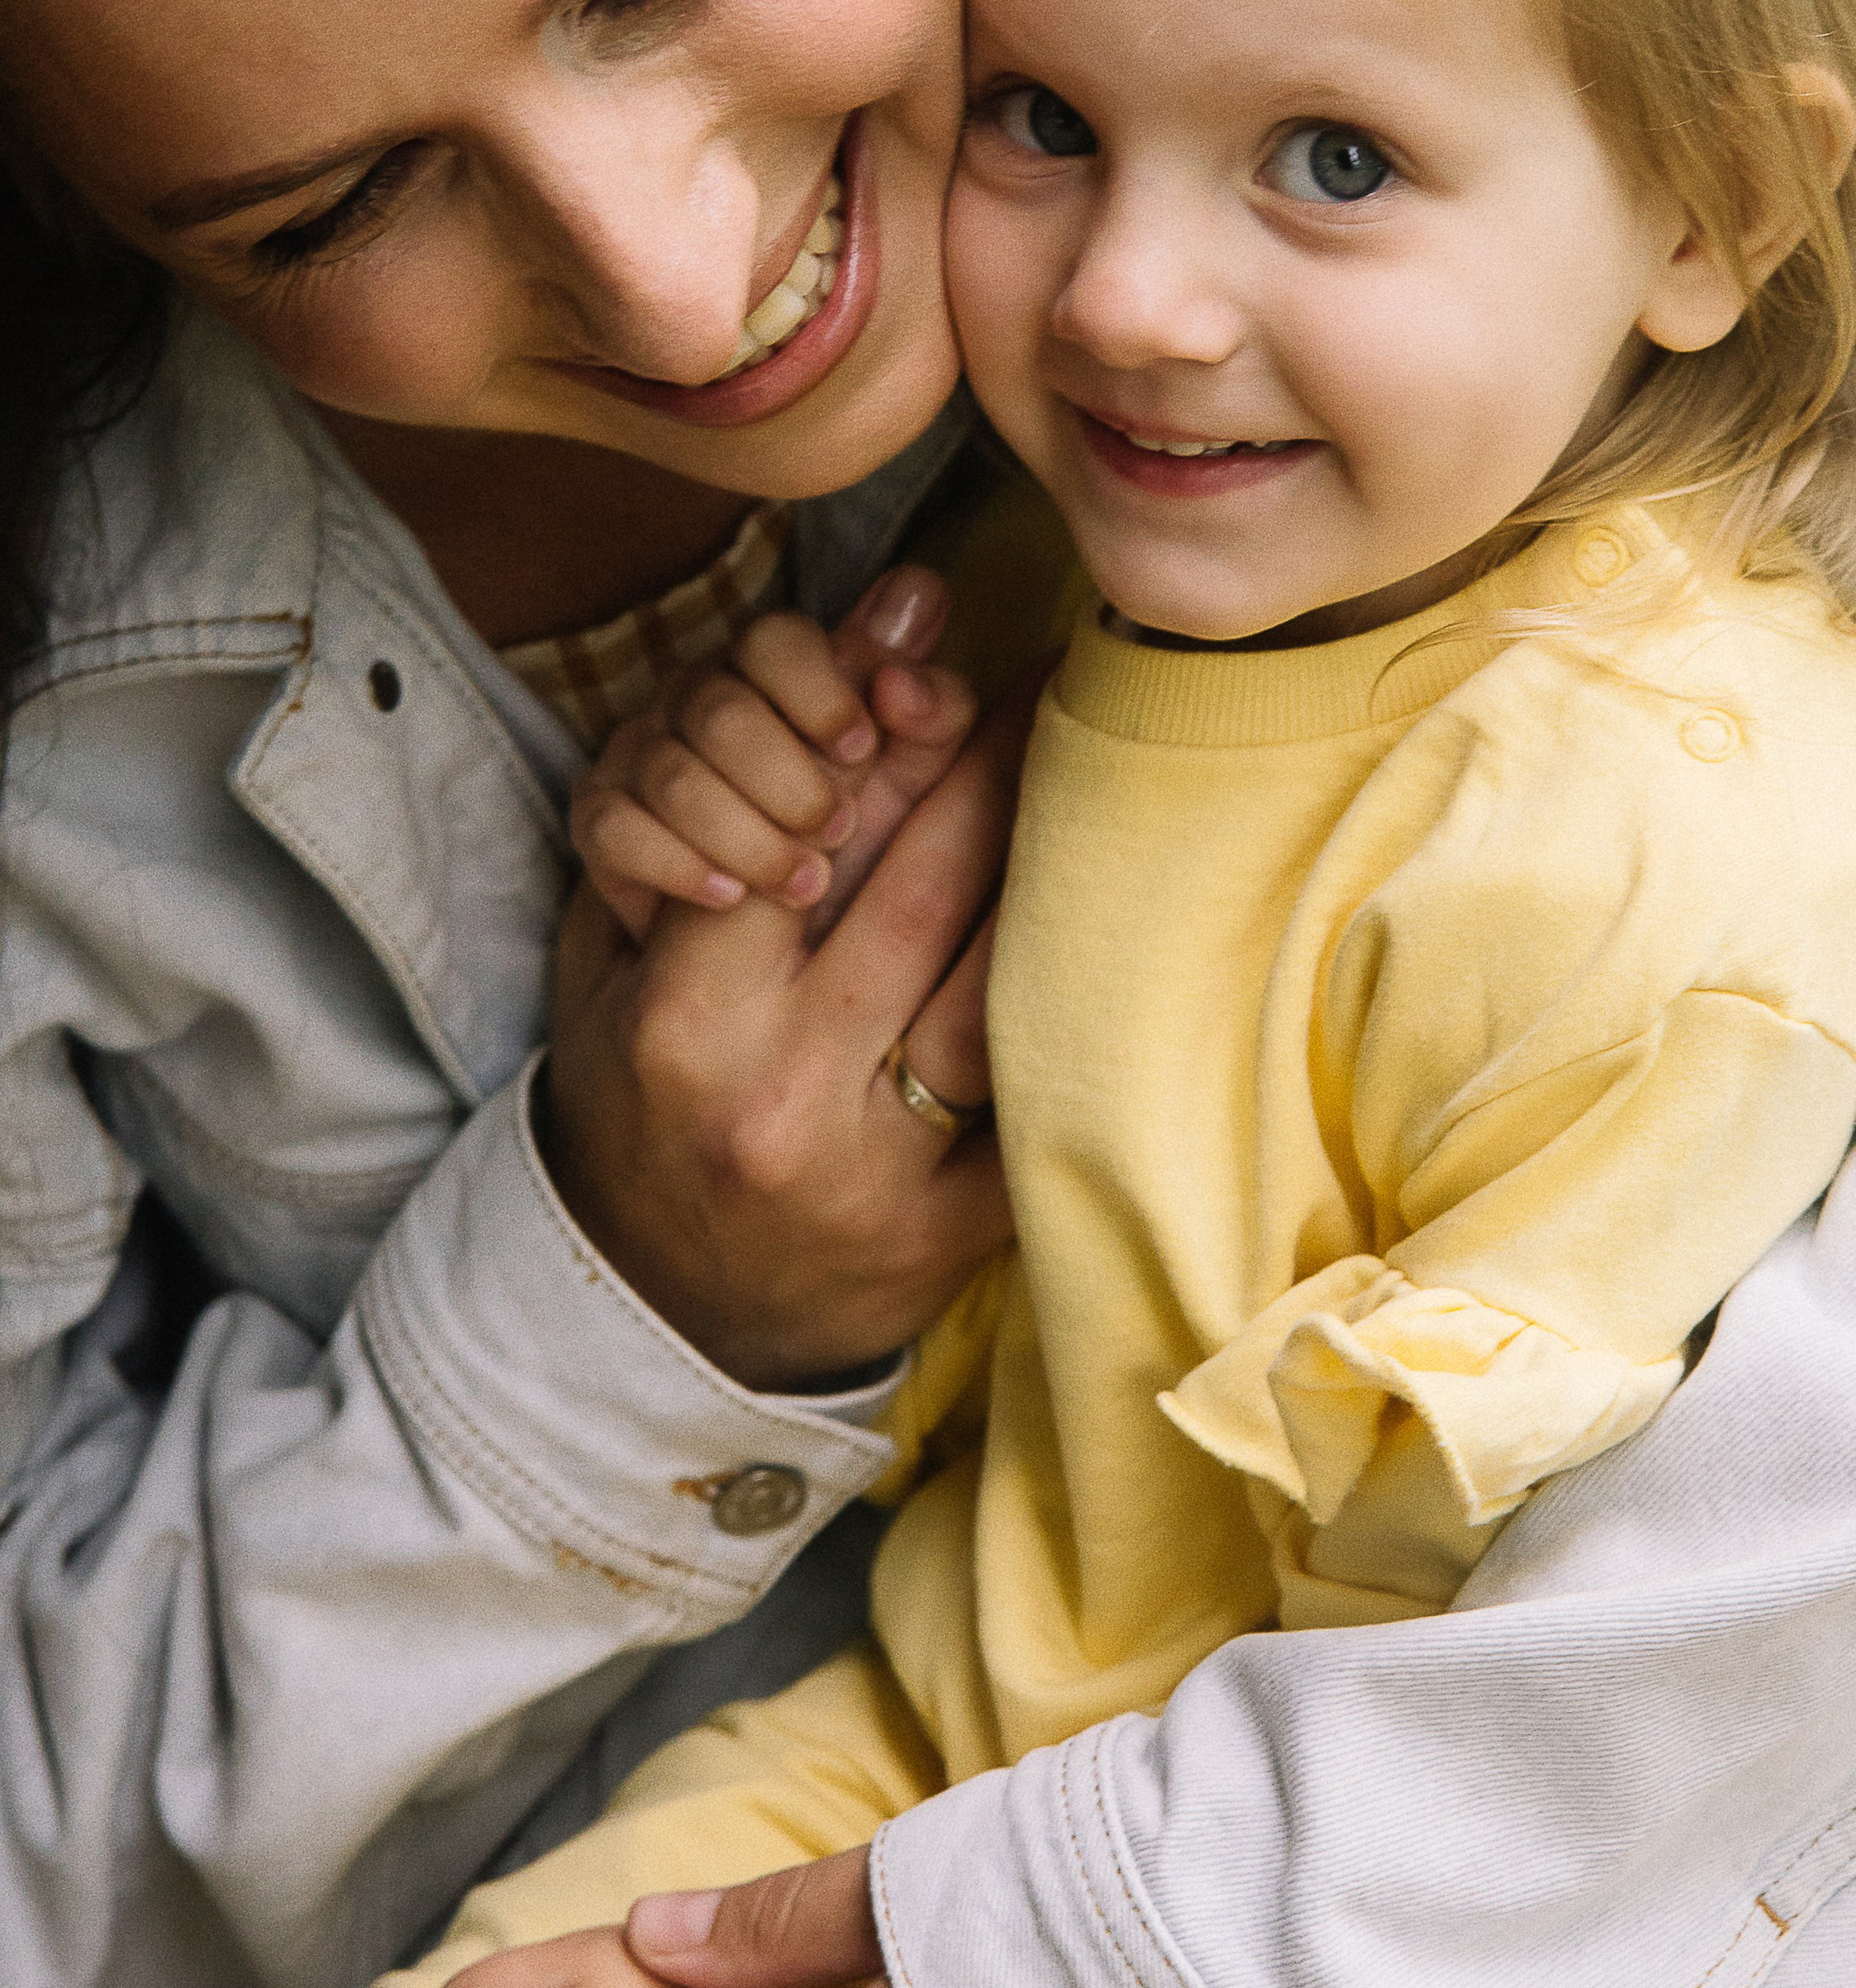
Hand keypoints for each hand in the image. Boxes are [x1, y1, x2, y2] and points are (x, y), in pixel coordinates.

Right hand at [542, 652, 1031, 1387]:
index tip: (934, 675)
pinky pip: (1033, 1089)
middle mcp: (782, 1095)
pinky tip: (1109, 919)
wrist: (656, 1312)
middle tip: (1043, 689)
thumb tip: (800, 675)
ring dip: (1050, 863)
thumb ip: (683, 818)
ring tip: (1092, 778)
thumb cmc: (640, 1098)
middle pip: (921, 891)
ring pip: (993, 980)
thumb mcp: (613, 968)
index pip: (803, 838)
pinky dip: (1071, 998)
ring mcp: (877, 1172)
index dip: (881, 745)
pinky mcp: (953, 1233)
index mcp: (686, 1023)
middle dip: (987, 769)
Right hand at [573, 573, 976, 943]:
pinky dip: (678, 866)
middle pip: (721, 710)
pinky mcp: (599, 817)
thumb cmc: (841, 835)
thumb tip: (921, 599)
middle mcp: (696, 698)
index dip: (820, 688)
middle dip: (790, 780)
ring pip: (673, 775)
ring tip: (804, 884)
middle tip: (839, 832)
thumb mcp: (903, 777)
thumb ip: (926, 700)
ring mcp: (640, 754)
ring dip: (749, 837)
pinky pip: (615, 828)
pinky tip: (728, 897)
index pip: (775, 639)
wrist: (752, 936)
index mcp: (771, 672)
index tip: (861, 745)